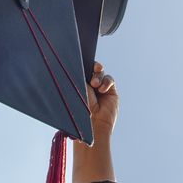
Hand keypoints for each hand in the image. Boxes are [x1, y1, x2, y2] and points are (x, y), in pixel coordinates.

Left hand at [72, 62, 117, 182]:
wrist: (92, 125)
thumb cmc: (78, 110)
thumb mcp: (75, 90)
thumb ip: (76, 77)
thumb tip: (73, 63)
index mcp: (76, 84)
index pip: (79, 68)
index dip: (81, 62)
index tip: (80, 57)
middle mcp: (87, 85)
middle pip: (91, 67)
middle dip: (91, 65)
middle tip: (92, 67)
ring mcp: (99, 88)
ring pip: (100, 72)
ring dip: (98, 76)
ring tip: (94, 84)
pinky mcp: (110, 92)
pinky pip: (109, 80)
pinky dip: (106, 81)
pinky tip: (101, 88)